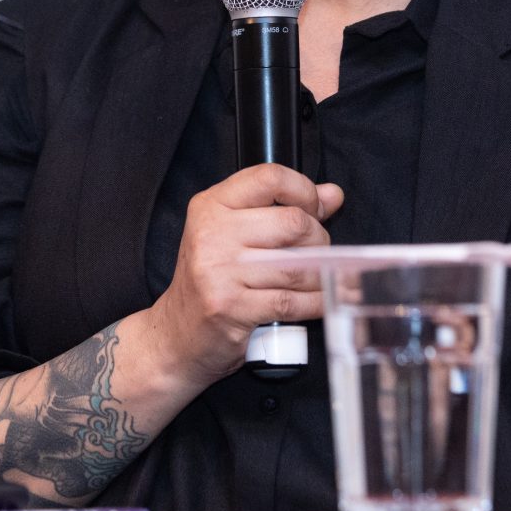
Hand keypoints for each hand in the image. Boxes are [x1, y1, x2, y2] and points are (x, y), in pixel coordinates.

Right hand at [144, 164, 344, 387]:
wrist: (178, 334)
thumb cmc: (213, 281)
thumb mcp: (237, 233)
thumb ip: (283, 208)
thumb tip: (332, 194)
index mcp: (212, 205)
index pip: (270, 177)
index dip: (304, 191)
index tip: (314, 209)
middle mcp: (211, 233)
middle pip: (293, 222)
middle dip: (319, 239)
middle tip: (318, 251)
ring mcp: (218, 271)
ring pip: (297, 265)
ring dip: (322, 274)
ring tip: (322, 277)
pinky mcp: (230, 307)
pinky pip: (291, 301)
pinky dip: (317, 302)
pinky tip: (321, 300)